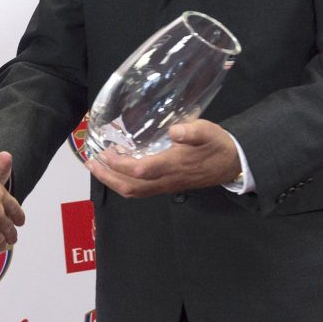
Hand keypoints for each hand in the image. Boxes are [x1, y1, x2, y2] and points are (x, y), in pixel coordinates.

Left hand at [86, 119, 239, 197]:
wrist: (232, 163)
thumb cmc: (216, 144)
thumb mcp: (207, 131)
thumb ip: (191, 131)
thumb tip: (174, 130)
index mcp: (173, 165)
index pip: (141, 170)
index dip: (120, 165)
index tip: (106, 152)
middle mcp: (166, 180)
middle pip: (131, 187)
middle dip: (108, 176)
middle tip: (90, 162)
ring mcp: (165, 185)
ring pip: (134, 191)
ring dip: (112, 181)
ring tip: (96, 166)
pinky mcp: (166, 185)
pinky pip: (140, 190)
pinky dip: (123, 182)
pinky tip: (116, 170)